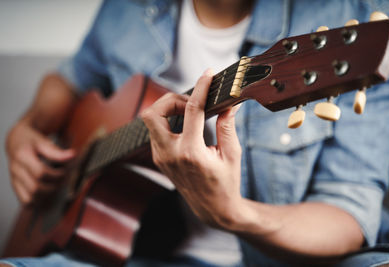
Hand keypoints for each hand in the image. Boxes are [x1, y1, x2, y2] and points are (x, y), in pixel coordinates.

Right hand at [6, 120, 74, 204]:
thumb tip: (73, 155)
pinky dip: (38, 201)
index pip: (40, 173)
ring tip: (56, 184)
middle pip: (36, 188)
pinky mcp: (15, 186)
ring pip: (30, 197)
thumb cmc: (32, 140)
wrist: (16, 140)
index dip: (56, 175)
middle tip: (63, 179)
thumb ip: (56, 151)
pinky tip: (47, 193)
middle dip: (54, 186)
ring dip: (47, 194)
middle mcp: (15, 170)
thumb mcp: (43, 141)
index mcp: (22, 156)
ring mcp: (14, 179)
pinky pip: (25, 201)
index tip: (65, 171)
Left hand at [142, 69, 243, 227]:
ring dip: (167, 110)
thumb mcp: (231, 154)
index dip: (201, 87)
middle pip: (153, 113)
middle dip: (170, 99)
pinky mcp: (159, 159)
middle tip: (191, 102)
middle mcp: (170, 154)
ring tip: (189, 112)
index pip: (191, 110)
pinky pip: (156, 132)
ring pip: (151, 121)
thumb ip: (227, 125)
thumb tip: (230, 103)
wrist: (212, 208)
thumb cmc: (226, 183)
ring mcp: (161, 157)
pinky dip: (168, 121)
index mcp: (191, 152)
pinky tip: (185, 125)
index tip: (208, 74)